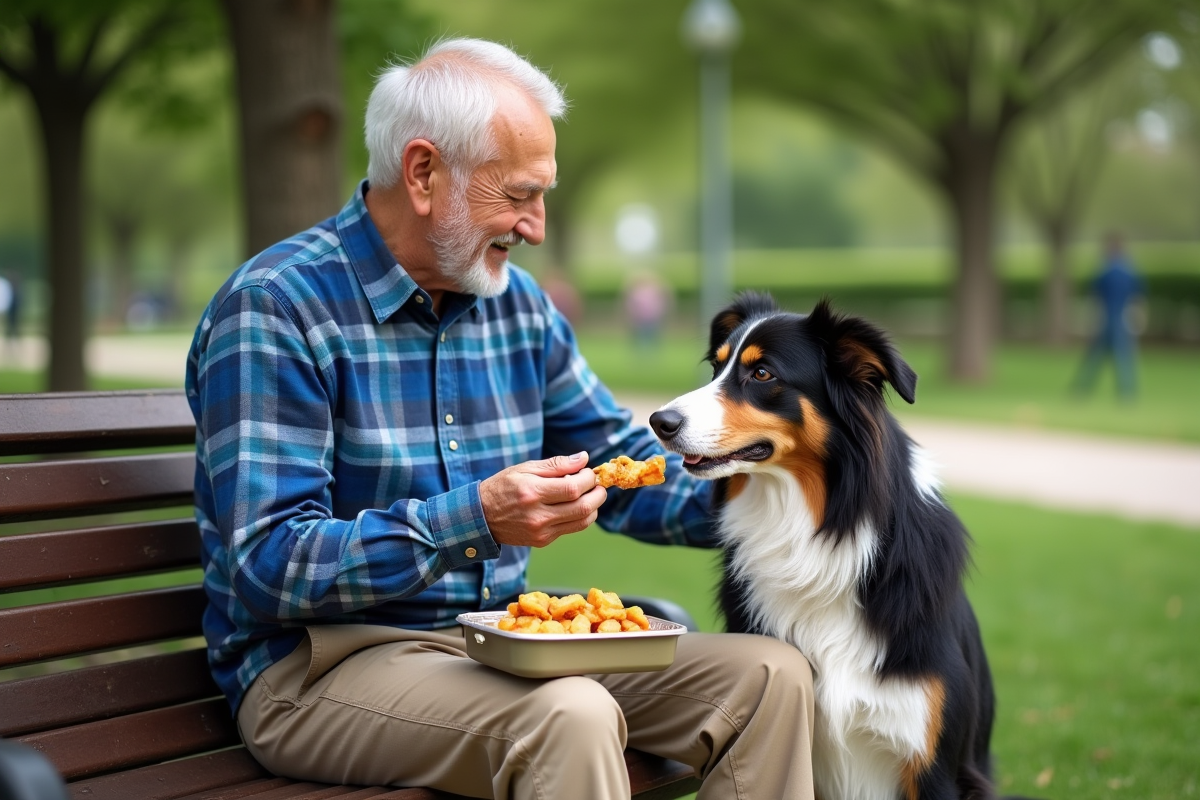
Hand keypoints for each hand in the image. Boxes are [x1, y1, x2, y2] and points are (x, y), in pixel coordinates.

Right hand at [479, 452, 606, 547]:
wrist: (481, 518)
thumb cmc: (503, 487)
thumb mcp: (524, 468)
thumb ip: (556, 464)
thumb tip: (584, 459)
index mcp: (532, 493)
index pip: (573, 488)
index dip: (588, 479)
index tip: (587, 472)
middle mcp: (538, 515)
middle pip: (583, 507)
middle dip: (598, 494)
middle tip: (597, 484)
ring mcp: (541, 531)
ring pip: (583, 521)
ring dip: (594, 506)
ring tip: (590, 494)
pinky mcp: (543, 541)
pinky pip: (572, 528)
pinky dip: (581, 516)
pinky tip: (576, 505)